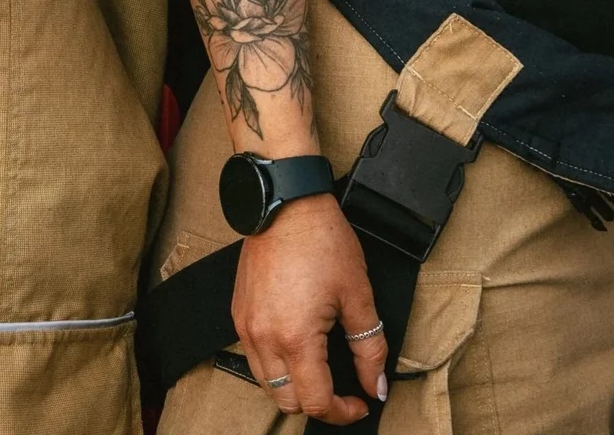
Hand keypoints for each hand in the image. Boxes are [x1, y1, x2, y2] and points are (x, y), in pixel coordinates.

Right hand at [231, 194, 388, 425]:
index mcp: (295, 337)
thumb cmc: (322, 240)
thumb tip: (374, 385)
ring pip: (267, 384)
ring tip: (319, 369)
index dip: (343, 412)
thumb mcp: (357, 293)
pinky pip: (254, 357)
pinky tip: (296, 346)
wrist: (286, 201)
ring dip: (294, 387)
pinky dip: (275, 365)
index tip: (359, 401)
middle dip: (318, 403)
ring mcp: (246, 326)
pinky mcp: (239, 312)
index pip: (316, 402)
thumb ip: (369, 347)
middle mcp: (263, 338)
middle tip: (342, 390)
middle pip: (287, 402)